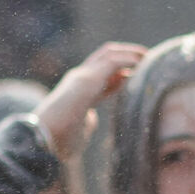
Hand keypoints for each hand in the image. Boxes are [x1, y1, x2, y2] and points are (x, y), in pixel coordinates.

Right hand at [35, 41, 144, 162]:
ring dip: (130, 52)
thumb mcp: (79, 130)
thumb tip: (91, 125)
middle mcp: (79, 79)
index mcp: (79, 92)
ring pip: (109, 53)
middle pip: (104, 57)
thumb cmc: (60, 140)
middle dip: (126, 54)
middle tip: (146, 58)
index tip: (136, 74)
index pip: (102, 75)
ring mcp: (81, 76)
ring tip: (149, 57)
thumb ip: (87, 123)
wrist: (45, 138)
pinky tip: (142, 63)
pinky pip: (112, 61)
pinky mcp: (87, 79)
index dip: (120, 73)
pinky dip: (128, 59)